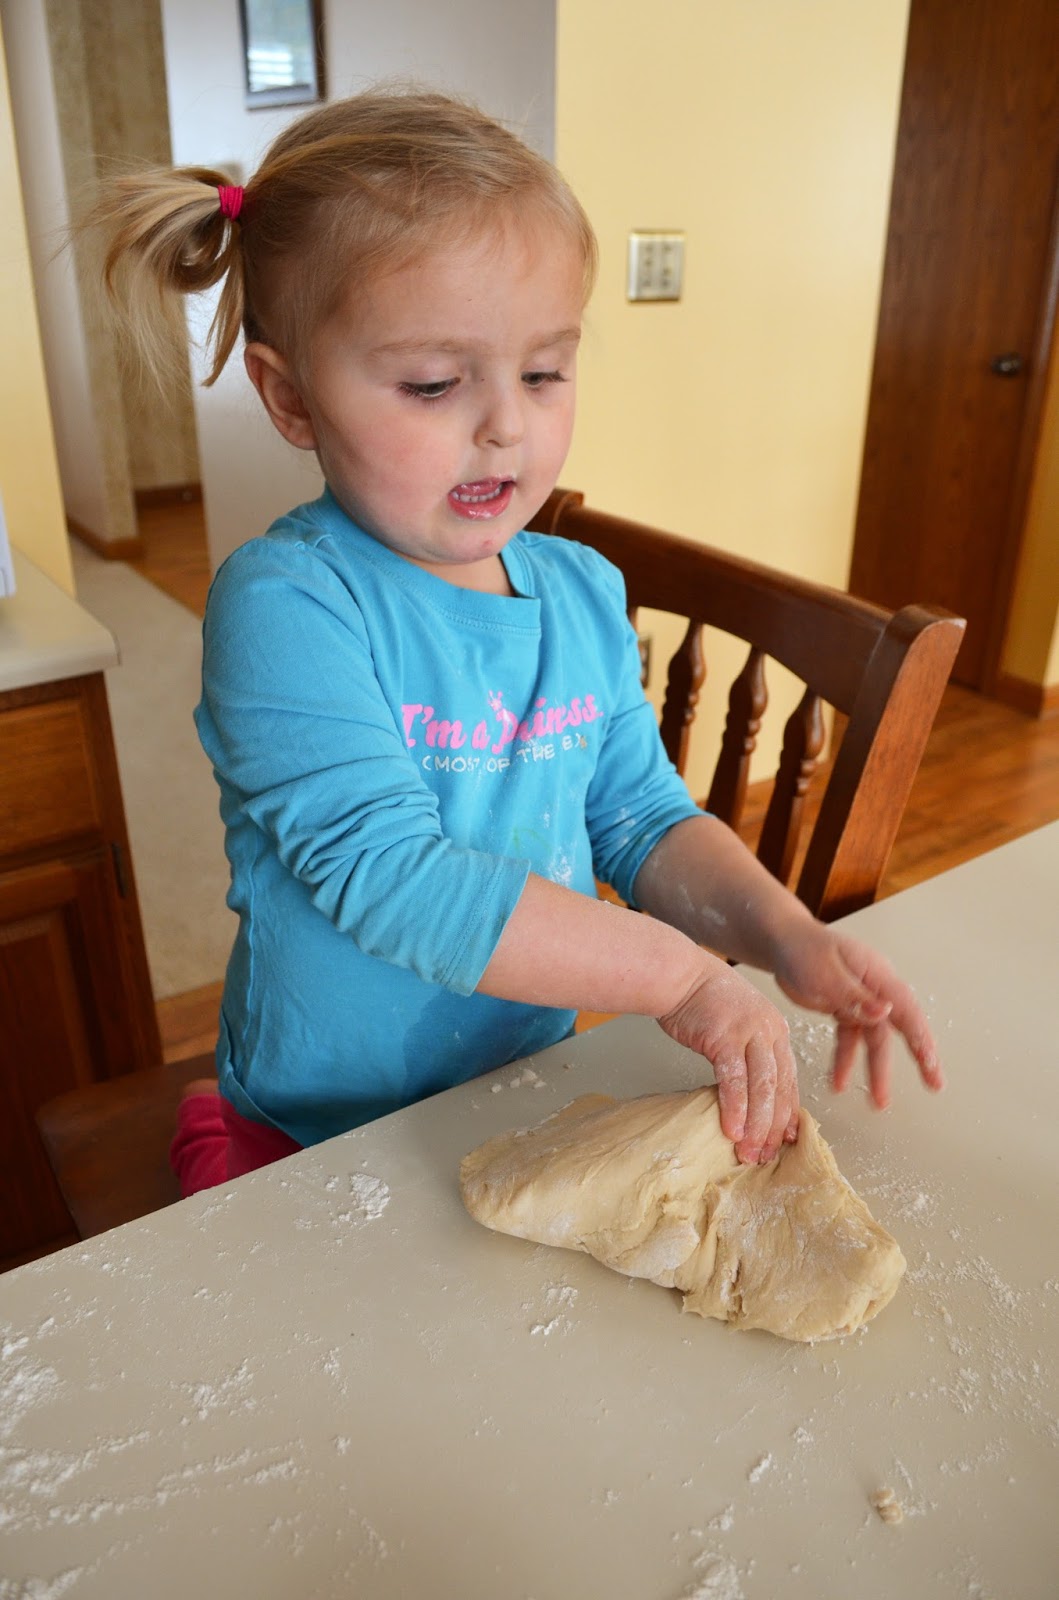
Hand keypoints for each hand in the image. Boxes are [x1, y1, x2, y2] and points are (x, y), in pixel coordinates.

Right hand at [657, 956, 798, 1165]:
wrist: (679, 975)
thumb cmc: (703, 1000)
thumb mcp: (738, 1025)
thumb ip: (749, 1054)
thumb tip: (748, 1096)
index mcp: (776, 1031)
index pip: (789, 1081)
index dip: (787, 1115)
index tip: (784, 1141)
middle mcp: (769, 1032)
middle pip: (780, 1089)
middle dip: (774, 1128)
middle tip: (766, 1156)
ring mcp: (749, 1034)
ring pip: (763, 1088)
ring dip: (758, 1125)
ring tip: (750, 1151)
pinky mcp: (725, 1037)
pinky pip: (734, 1079)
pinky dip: (735, 1107)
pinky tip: (733, 1129)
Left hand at [772, 922, 942, 1108]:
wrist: (782, 942)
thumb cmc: (803, 949)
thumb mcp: (824, 972)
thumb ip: (852, 995)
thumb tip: (884, 1012)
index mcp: (876, 974)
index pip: (906, 1009)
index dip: (921, 1037)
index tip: (932, 1064)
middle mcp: (874, 989)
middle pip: (900, 1026)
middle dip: (919, 1057)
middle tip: (935, 1085)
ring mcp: (861, 1001)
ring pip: (874, 1040)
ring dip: (876, 1070)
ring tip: (878, 1103)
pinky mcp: (845, 1010)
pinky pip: (850, 1040)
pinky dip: (845, 1061)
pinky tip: (838, 1083)